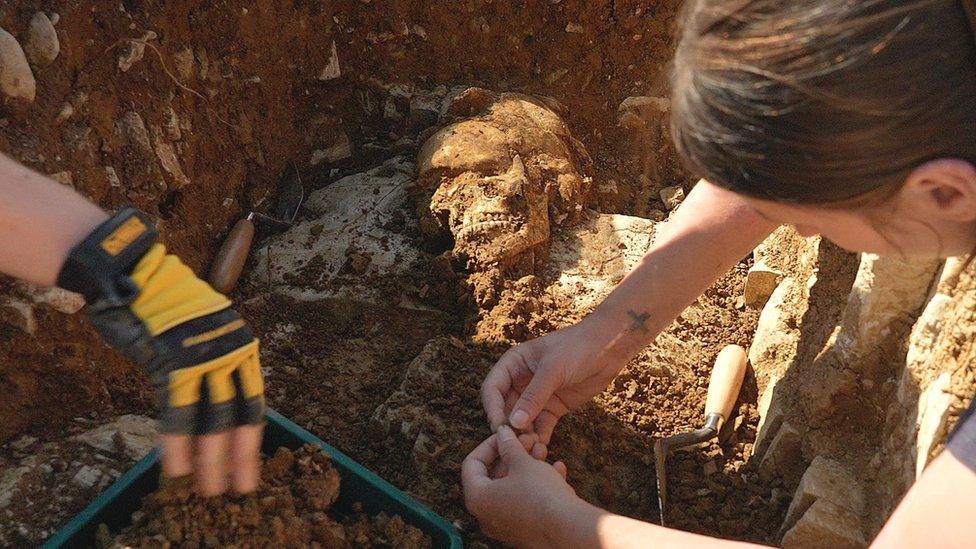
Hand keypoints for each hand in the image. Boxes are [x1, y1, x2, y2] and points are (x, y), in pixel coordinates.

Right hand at [58, 208, 264, 495]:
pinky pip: (179, 410)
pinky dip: (178, 441)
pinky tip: (177, 467)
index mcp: (240, 344)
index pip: (252, 400)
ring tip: (209, 488)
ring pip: (214, 418)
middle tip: (241, 488)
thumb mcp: (199, 332)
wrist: (133, 270)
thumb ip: (208, 361)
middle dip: (240, 455)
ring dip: (210, 458)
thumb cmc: (161, 303)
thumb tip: (209, 394)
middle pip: (240, 413)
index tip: (249, 464)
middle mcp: (230, 351)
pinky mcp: (174, 361)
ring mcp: (204, 356)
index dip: (250, 436)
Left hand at [462, 425, 577, 546]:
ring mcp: (506, 526)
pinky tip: (557, 469)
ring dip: (528, 466)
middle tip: (528, 440)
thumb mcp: (522, 463)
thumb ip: (509, 445)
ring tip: (544, 450)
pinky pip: (527, 502)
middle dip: (513, 454)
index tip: (505, 434)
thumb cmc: (539, 494)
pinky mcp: (525, 531)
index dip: (489, 445)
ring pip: (513, 488)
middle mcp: (487, 516)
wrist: (568, 529)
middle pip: (494, 477)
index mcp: (477, 498)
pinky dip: (538, 485)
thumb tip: (502, 432)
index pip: (472, 464)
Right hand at [481, 318, 623, 443]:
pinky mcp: (553, 407)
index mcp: (513, 364)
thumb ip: (534, 396)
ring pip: (523, 421)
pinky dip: (540, 437)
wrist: (609, 348)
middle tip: (515, 445)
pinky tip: (543, 449)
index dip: (493, 408)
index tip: (500, 427)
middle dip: (510, 427)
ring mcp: (537, 396)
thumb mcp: (553, 369)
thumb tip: (514, 423)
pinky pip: (541, 426)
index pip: (493, 389)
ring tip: (532, 450)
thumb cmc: (577, 347)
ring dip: (525, 436)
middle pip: (505, 408)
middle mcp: (521, 381)